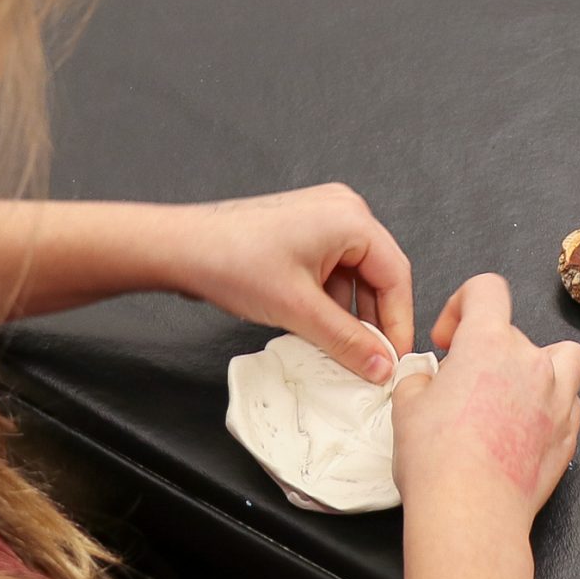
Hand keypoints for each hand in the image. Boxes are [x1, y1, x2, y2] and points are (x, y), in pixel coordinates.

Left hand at [172, 185, 414, 381]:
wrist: (180, 247)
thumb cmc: (231, 261)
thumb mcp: (298, 310)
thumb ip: (347, 341)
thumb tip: (381, 366)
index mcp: (351, 218)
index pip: (396, 276)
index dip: (399, 322)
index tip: (394, 359)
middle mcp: (342, 212)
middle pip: (378, 276)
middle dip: (374, 320)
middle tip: (373, 361)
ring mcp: (321, 220)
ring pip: (353, 278)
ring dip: (349, 315)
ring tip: (341, 351)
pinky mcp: (302, 234)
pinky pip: (331, 273)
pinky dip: (329, 303)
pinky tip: (318, 331)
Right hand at [390, 276, 579, 526]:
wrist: (472, 513)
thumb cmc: (438, 460)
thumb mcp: (407, 406)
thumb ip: (418, 379)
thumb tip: (425, 378)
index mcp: (489, 343)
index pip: (487, 289)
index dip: (462, 305)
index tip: (448, 337)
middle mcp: (531, 363)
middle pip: (516, 332)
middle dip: (488, 352)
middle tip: (462, 385)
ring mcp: (557, 399)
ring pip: (564, 360)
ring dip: (539, 368)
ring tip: (511, 394)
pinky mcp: (569, 436)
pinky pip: (567, 405)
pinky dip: (549, 408)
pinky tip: (522, 432)